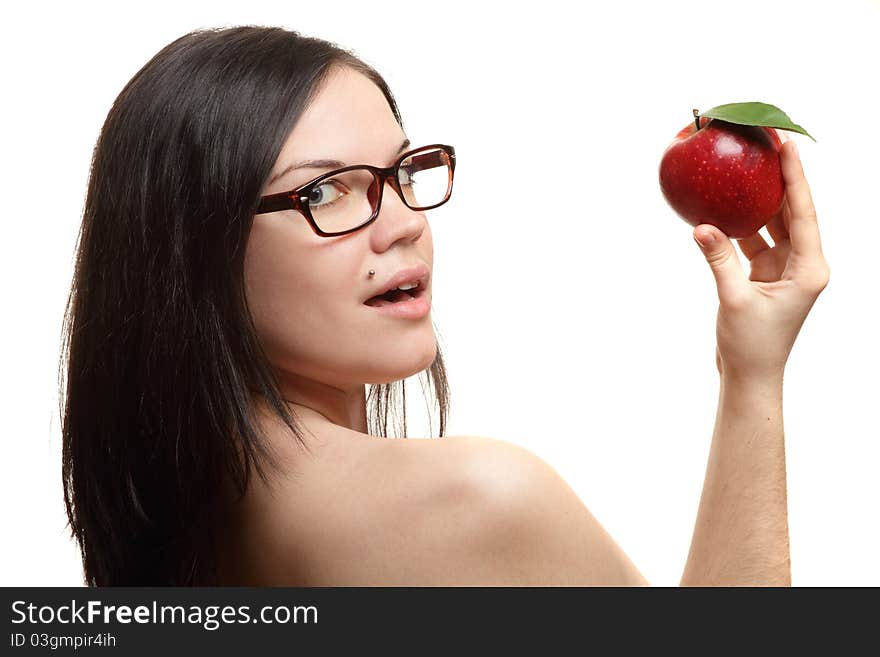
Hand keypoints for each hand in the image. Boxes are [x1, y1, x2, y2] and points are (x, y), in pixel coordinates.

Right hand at [692, 139, 829, 379]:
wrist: (750, 376)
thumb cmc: (751, 346)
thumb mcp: (734, 300)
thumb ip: (719, 260)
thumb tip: (702, 226)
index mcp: (808, 269)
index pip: (804, 213)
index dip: (795, 177)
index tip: (786, 145)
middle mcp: (802, 264)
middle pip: (793, 212)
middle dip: (780, 179)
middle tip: (766, 145)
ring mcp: (784, 269)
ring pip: (774, 224)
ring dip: (760, 199)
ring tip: (748, 167)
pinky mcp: (765, 274)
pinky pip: (754, 240)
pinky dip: (740, 225)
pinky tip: (726, 205)